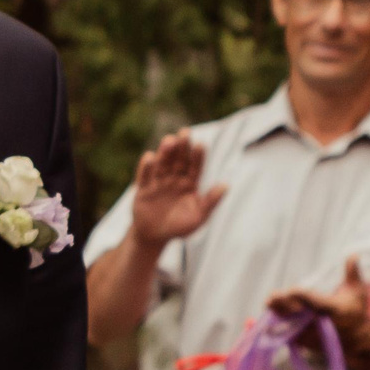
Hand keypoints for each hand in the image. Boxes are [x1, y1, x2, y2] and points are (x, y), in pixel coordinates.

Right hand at [129, 130, 225, 249]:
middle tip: (185, 133)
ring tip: (169, 141)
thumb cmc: (180, 226)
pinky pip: (144, 176)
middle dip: (182, 147)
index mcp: (189, 183)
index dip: (197, 156)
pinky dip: (146, 167)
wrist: (155, 236)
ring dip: (165, 152)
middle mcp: (174, 178)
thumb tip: (226, 186)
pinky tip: (150, 157)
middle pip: (178, 160)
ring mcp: (158, 182)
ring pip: (162, 163)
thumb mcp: (199, 217)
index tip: (200, 145)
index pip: (195, 166)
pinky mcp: (143, 188)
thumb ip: (210, 202)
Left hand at [269, 258, 369, 351]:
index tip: (291, 290)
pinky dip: (279, 323)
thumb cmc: (356, 311)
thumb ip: (353, 272)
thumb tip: (353, 254)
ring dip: (277, 314)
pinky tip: (274, 312)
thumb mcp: (358, 291)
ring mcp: (312, 335)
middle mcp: (320, 323)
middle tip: (272, 297)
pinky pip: (287, 333)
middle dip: (282, 305)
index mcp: (333, 309)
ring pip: (288, 325)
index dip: (299, 295)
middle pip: (295, 314)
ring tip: (270, 302)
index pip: (312, 302)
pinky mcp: (305, 342)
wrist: (356, 338)